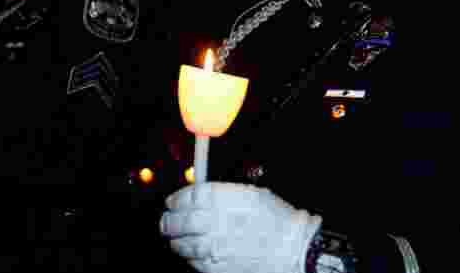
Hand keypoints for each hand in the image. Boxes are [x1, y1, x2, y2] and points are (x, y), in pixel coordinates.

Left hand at [160, 182, 321, 272]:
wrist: (294, 248)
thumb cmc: (275, 218)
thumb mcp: (249, 194)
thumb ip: (221, 194)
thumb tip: (196, 196)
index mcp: (222, 199)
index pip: (188, 196)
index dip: (176, 199)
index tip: (172, 202)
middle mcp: (215, 221)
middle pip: (179, 221)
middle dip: (168, 222)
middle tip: (166, 222)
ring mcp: (215, 246)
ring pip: (182, 244)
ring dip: (176, 241)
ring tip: (175, 239)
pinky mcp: (217, 267)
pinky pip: (194, 262)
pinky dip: (189, 258)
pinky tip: (192, 254)